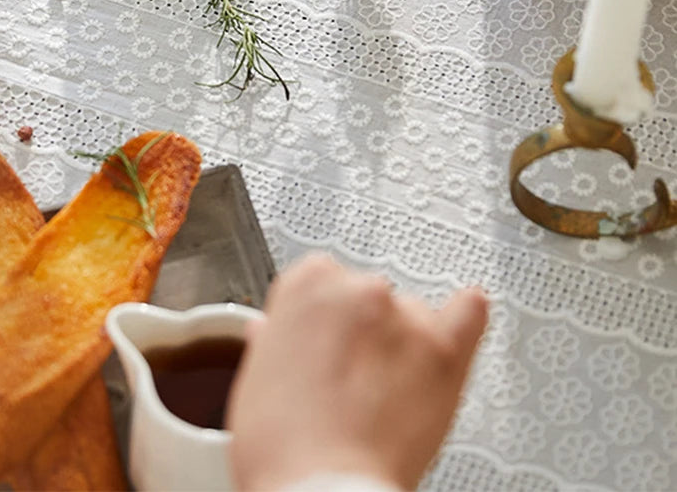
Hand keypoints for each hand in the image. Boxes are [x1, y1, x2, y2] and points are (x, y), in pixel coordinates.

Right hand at [227, 254, 486, 491]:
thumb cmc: (283, 447)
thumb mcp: (256, 378)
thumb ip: (274, 339)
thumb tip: (276, 333)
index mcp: (306, 284)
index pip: (318, 280)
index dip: (318, 320)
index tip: (318, 346)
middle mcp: (358, 288)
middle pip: (364, 295)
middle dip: (358, 331)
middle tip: (346, 379)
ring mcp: (405, 317)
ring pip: (410, 313)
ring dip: (401, 342)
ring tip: (386, 393)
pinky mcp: (445, 351)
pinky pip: (470, 313)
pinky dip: (468, 314)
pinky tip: (465, 314)